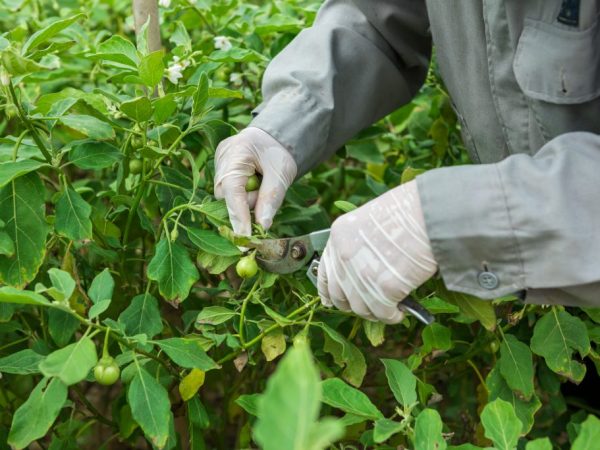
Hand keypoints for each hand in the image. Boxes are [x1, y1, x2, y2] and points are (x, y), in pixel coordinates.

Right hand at [214, 127, 296, 235]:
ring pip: (228, 198)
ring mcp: (218, 165)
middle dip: (247, 204)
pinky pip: (229, 193)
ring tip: (261, 181)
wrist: (274, 137)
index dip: (239, 217)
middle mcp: (221, 160)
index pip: (233, 192)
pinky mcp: (220, 172)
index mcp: (236, 153)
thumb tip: (263, 225)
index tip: (245, 240)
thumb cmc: (279, 152)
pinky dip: (244, 195)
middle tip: (266, 189)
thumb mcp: (281, 173)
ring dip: (247, 199)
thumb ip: (271, 197)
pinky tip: (253, 182)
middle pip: (228, 197)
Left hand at [317, 180, 436, 323]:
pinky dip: (391, 316)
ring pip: (359, 308)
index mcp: (340, 235)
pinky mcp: (384, 288)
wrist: (433, 212)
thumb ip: (361, 244)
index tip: (329, 300)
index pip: (325, 271)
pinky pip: (382, 313)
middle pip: (339, 295)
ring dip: (374, 312)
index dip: (328, 289)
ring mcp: (362, 273)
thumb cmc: (410, 211)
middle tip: (368, 306)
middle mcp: (344, 256)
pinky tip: (400, 311)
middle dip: (352, 304)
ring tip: (389, 308)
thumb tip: (364, 269)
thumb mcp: (373, 220)